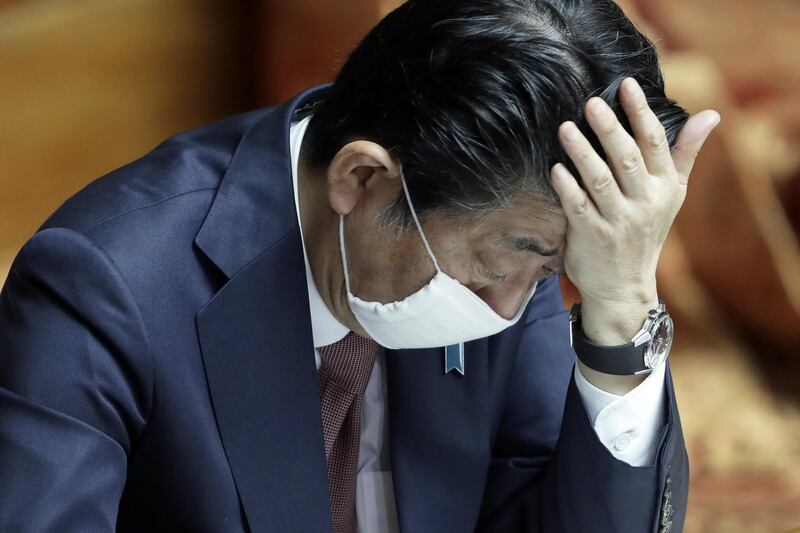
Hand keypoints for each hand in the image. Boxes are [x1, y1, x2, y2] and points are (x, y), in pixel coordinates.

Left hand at [550, 77, 719, 343]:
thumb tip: (711, 114)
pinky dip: (567, 188)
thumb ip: (685, 153)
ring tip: (565, 128)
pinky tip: (555, 168)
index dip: (641, 113)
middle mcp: (644, 203)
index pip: (655, 143)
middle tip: (591, 102)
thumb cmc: (646, 230)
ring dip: (582, 153)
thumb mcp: (672, 194)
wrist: (625, 285)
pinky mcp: (593, 237)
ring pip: (599, 180)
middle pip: (627, 159)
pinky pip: (579, 208)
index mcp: (665, 187)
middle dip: (610, 129)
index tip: (627, 85)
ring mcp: (618, 221)